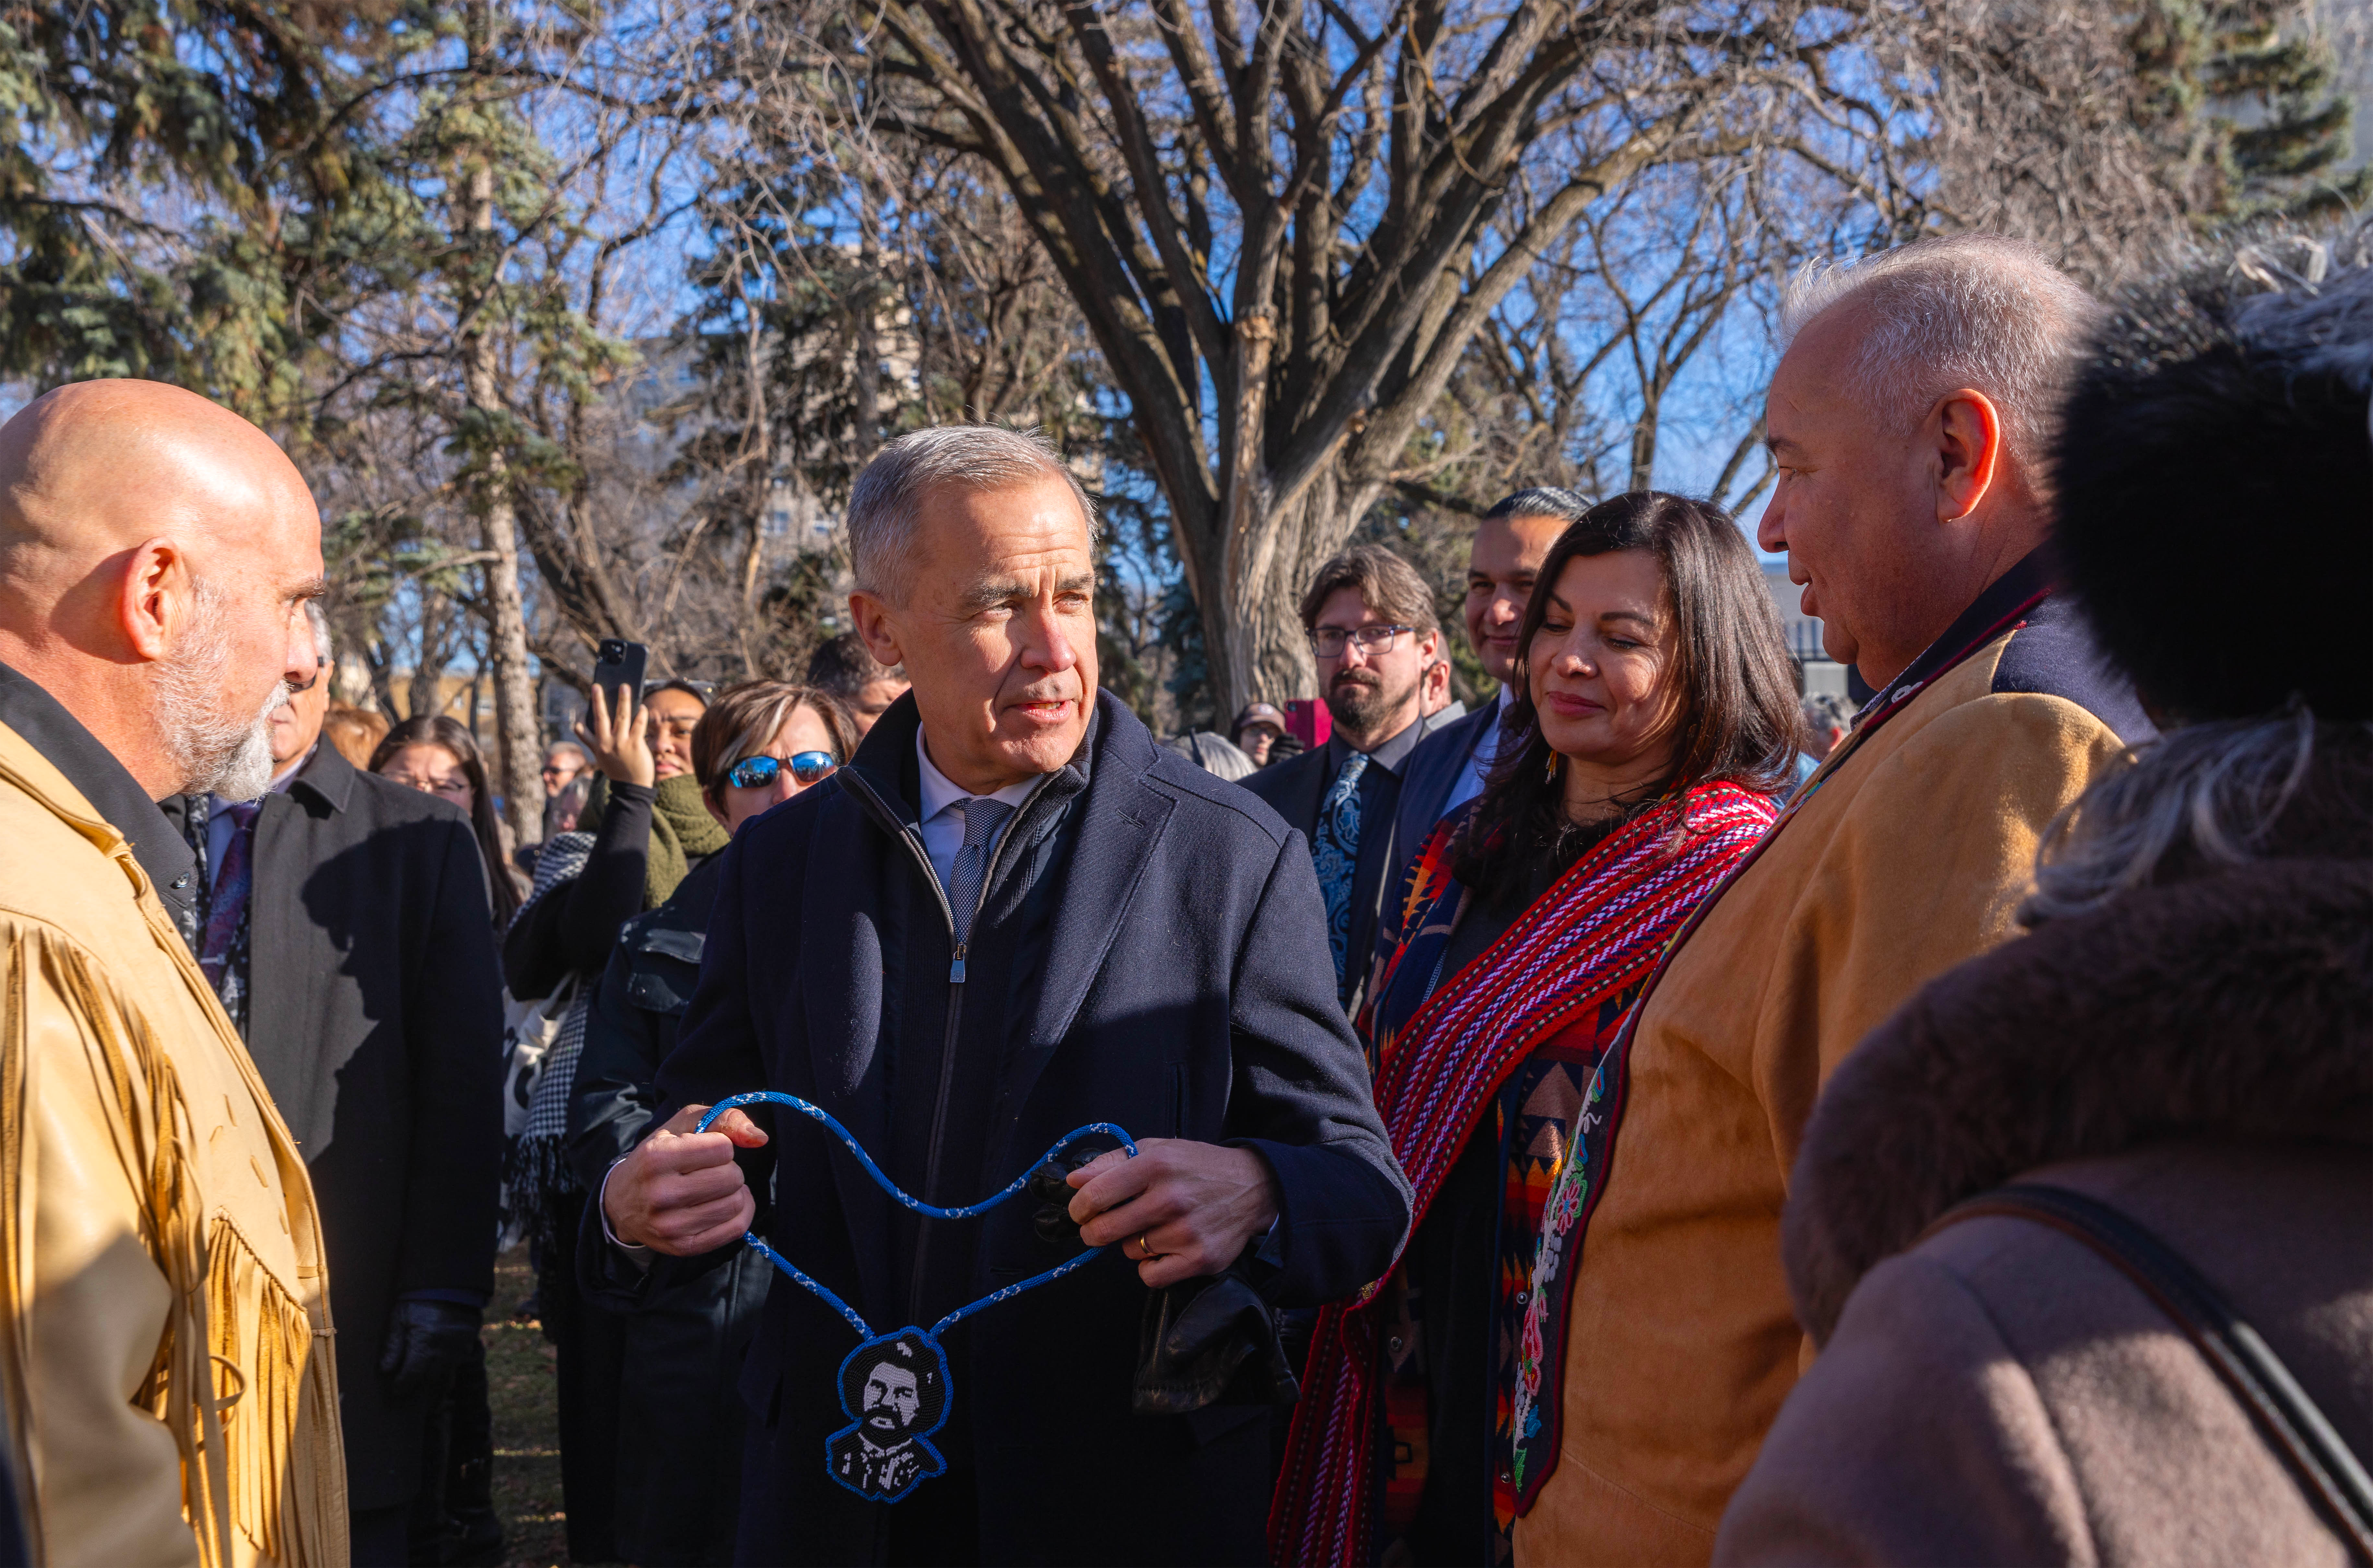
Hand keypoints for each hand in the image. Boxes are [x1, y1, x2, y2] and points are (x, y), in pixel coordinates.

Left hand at [378, 1299, 480, 1401]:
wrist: (448, 1284)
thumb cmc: (418, 1301)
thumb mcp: (400, 1319)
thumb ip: (393, 1345)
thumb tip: (385, 1370)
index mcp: (425, 1344)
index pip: (411, 1375)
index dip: (402, 1386)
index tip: (396, 1392)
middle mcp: (443, 1350)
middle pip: (431, 1381)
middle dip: (422, 1396)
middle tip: (415, 1409)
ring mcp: (458, 1348)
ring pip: (447, 1377)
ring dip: (438, 1392)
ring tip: (432, 1406)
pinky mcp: (467, 1344)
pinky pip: (457, 1366)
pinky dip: (449, 1376)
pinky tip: (445, 1384)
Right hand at [577, 682, 655, 788]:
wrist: (632, 785)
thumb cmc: (616, 768)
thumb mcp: (599, 756)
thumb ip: (588, 740)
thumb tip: (575, 725)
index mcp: (598, 746)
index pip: (588, 729)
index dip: (586, 714)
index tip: (584, 701)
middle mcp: (607, 743)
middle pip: (602, 717)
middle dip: (599, 700)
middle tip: (597, 686)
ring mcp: (621, 743)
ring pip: (622, 717)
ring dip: (623, 700)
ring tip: (624, 687)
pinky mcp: (636, 744)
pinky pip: (638, 725)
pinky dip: (640, 715)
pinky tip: (642, 707)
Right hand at [603, 1103, 767, 1255]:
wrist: (621, 1203)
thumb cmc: (658, 1156)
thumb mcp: (682, 1125)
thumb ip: (724, 1119)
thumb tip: (760, 1137)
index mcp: (657, 1157)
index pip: (723, 1148)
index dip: (721, 1146)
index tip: (705, 1151)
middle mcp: (661, 1194)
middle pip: (731, 1177)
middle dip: (728, 1169)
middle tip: (710, 1171)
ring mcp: (670, 1225)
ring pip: (735, 1203)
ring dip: (734, 1191)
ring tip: (716, 1188)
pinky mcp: (683, 1247)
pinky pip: (735, 1229)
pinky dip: (741, 1213)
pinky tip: (726, 1203)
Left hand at [1066, 1139, 1278, 1289]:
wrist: (1252, 1187)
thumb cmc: (1197, 1167)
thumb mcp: (1157, 1150)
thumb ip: (1112, 1162)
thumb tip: (1073, 1179)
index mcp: (1155, 1165)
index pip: (1095, 1194)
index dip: (1079, 1207)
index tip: (1081, 1211)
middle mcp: (1170, 1198)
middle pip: (1104, 1231)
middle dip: (1094, 1232)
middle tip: (1102, 1227)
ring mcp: (1186, 1232)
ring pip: (1129, 1252)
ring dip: (1133, 1243)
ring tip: (1157, 1226)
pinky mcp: (1199, 1259)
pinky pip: (1150, 1275)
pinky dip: (1152, 1266)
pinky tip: (1166, 1248)